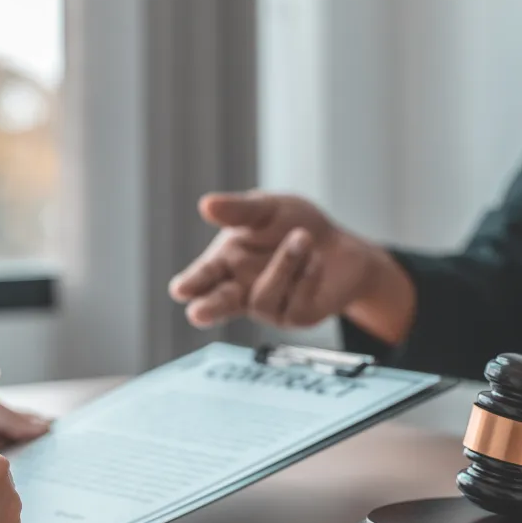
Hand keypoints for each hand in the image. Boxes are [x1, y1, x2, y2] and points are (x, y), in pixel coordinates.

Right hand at [168, 191, 416, 342]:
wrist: (340, 245)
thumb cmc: (295, 225)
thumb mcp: (269, 209)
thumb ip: (240, 211)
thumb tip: (206, 205)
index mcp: (224, 264)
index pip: (201, 277)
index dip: (190, 284)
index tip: (181, 289)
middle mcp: (239, 290)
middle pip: (217, 307)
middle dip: (208, 309)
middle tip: (198, 312)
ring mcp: (266, 308)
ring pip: (262, 299)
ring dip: (284, 264)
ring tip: (303, 237)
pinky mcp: (294, 317)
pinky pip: (294, 301)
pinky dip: (307, 275)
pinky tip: (316, 260)